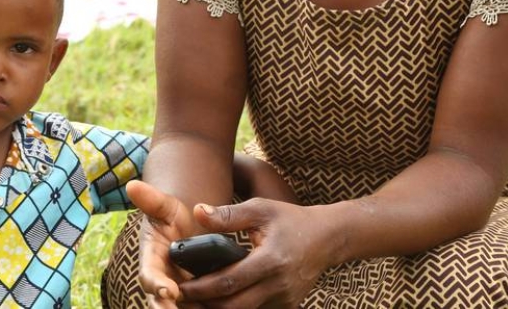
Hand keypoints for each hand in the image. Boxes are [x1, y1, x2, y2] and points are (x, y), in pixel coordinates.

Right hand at [129, 180, 198, 307]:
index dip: (156, 284)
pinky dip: (205, 307)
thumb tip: (132, 184)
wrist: (188, 227)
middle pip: (160, 302)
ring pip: (181, 307)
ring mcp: (176, 291)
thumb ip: (150, 199)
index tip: (168, 290)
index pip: (149, 277)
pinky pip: (197, 306)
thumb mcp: (165, 207)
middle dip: (168, 308)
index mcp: (151, 261)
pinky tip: (220, 307)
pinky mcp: (193, 298)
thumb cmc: (173, 216)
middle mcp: (161, 281)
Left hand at [179, 199, 328, 307]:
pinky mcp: (287, 306)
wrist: (326, 238)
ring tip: (198, 300)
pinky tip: (222, 300)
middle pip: (233, 306)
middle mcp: (278, 285)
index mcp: (270, 260)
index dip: (201, 288)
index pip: (228, 281)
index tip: (181, 286)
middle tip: (183, 297)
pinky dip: (238, 308)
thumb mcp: (261, 209)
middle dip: (205, 305)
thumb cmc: (290, 220)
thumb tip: (197, 213)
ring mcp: (284, 299)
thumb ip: (228, 214)